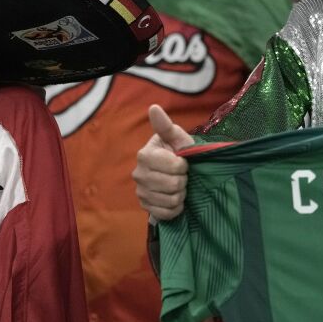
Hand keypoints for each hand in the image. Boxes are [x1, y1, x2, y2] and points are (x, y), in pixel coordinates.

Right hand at [133, 105, 194, 220]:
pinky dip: (175, 208)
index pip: (175, 166)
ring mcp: (140, 192)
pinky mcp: (144, 206)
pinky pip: (166, 213)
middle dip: (183, 181)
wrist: (174, 173)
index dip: (184, 165)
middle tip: (182, 176)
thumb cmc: (178, 153)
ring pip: (171, 200)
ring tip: (178, 187)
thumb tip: (153, 107)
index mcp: (144, 155)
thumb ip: (165, 126)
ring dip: (181, 195)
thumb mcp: (177, 138)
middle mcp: (138, 174)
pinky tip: (175, 199)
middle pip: (173, 185)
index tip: (183, 161)